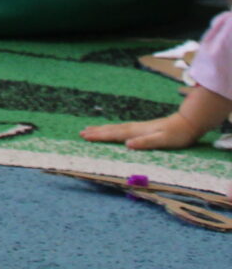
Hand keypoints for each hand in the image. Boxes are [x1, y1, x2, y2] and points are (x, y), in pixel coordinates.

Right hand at [82, 114, 209, 149]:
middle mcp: (135, 128)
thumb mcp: (163, 140)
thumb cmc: (177, 134)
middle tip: (81, 133)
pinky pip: (121, 129)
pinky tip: (112, 130)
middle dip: (96, 132)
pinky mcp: (142, 129)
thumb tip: (127, 144)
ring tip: (90, 129)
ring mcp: (138, 127)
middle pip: (112, 129)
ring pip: (116, 128)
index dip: (100, 136)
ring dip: (102, 129)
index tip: (85, 136)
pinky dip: (112, 129)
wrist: (187, 123)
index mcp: (137, 132)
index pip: (115, 134)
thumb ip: (145, 142)